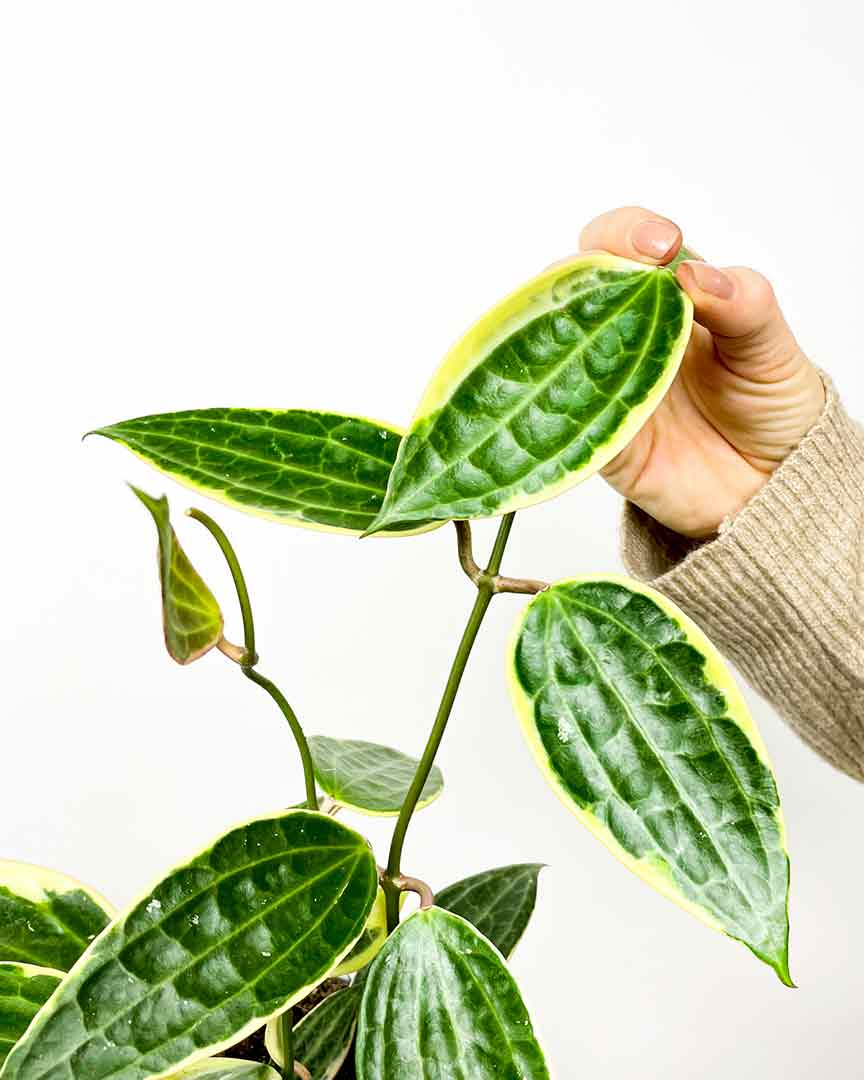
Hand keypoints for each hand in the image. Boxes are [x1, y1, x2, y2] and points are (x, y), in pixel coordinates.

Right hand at [574, 206, 824, 537]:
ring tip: (580, 334)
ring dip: (552, 332)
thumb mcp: (772, 348)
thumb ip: (744, 304)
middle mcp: (621, 332)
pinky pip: (556, 416)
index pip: (626, 245)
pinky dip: (550, 402)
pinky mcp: (592, 435)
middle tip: (614, 283)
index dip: (629, 233)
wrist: (770, 487)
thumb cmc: (770, 407)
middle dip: (579, 272)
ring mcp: (600, 382)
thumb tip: (696, 274)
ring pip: (549, 344)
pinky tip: (564, 392)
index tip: (660, 246)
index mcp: (666, 297)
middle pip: (570, 284)